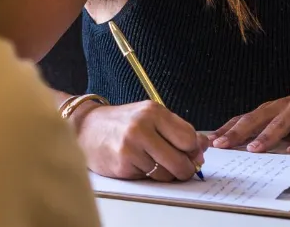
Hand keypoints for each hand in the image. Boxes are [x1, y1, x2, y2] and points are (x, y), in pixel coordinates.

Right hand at [75, 101, 207, 181]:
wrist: (86, 128)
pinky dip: (148, 175)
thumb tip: (204, 147)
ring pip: (167, 174)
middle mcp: (142, 127)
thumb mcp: (150, 116)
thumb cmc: (122, 123)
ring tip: (154, 162)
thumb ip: (177, 130)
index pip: (189, 138)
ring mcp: (131, 147)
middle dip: (184, 168)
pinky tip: (138, 163)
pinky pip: (149, 179)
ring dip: (166, 174)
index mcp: (153, 111)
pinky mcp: (123, 164)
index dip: (193, 150)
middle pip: (181, 160)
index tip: (190, 153)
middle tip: (178, 165)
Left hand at [211, 77, 289, 154]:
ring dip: (265, 137)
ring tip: (253, 150)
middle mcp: (281, 106)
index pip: (244, 118)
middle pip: (255, 119)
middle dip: (236, 132)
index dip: (227, 128)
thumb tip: (247, 146)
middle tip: (220, 145)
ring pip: (279, 123)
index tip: (210, 140)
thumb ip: (271, 129)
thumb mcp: (287, 118)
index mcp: (271, 109)